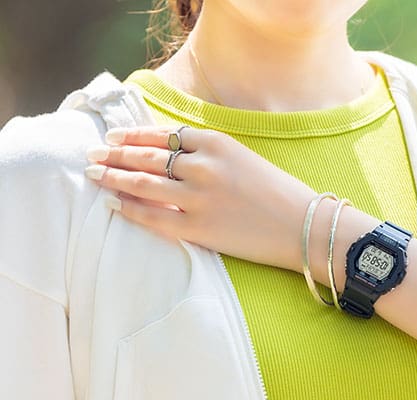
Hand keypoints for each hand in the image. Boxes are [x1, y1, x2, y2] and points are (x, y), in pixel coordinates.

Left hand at [84, 125, 316, 270]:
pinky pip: (154, 217)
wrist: (305, 228)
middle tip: (92, 155)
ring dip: (113, 178)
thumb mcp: (245, 159)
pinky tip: (114, 204)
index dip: (133, 137)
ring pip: (143, 184)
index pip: (162, 135)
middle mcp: (202, 166)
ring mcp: (198, 198)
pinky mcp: (199, 228)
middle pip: (146, 157)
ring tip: (94, 176)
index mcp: (216, 143)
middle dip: (114, 155)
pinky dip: (130, 209)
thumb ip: (211, 155)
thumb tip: (175, 158)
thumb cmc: (281, 195)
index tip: (114, 139)